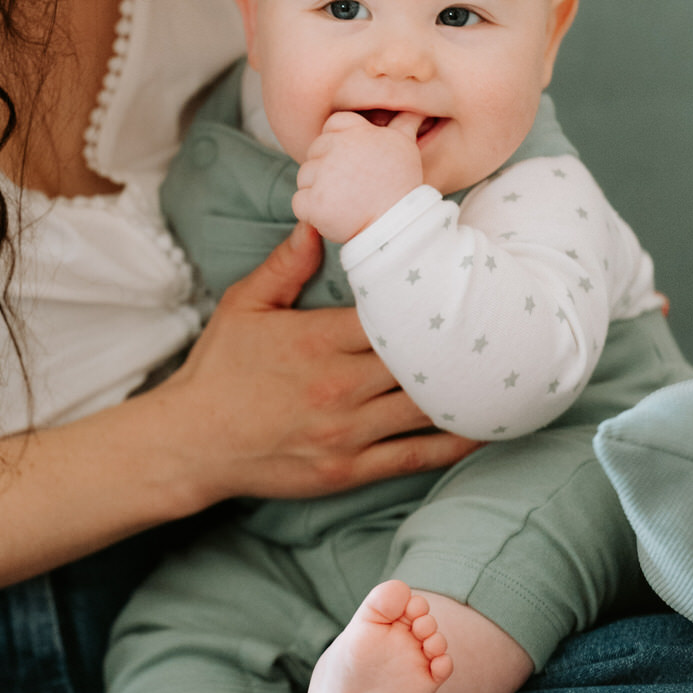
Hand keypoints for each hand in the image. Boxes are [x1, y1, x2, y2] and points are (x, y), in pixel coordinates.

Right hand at [157, 220, 477, 502]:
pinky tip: (483, 426)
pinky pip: (415, 457)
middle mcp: (338, 386)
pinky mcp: (349, 469)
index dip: (428, 298)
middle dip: (456, 342)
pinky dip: (453, 443)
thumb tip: (315, 223)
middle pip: (417, 359)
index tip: (459, 281)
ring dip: (464, 389)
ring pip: (425, 407)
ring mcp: (347, 433)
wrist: (190, 442)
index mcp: (316, 340)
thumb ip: (285, 265)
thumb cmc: (218, 369)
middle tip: (499, 322)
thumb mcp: (243, 305)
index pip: (391, 314)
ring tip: (503, 369)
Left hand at [293, 111, 424, 241]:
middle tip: (351, 186)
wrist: (397, 227)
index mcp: (356, 131)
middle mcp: (337, 147)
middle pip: (315, 151)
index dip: (338, 142)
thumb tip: (416, 107)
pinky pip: (299, 202)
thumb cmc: (401, 185)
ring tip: (344, 201)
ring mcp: (322, 174)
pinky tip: (333, 214)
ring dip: (317, 190)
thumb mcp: (405, 146)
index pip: (333, 124)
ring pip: (304, 176)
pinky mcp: (312, 201)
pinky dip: (311, 212)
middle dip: (327, 168)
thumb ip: (403, 122)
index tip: (352, 162)